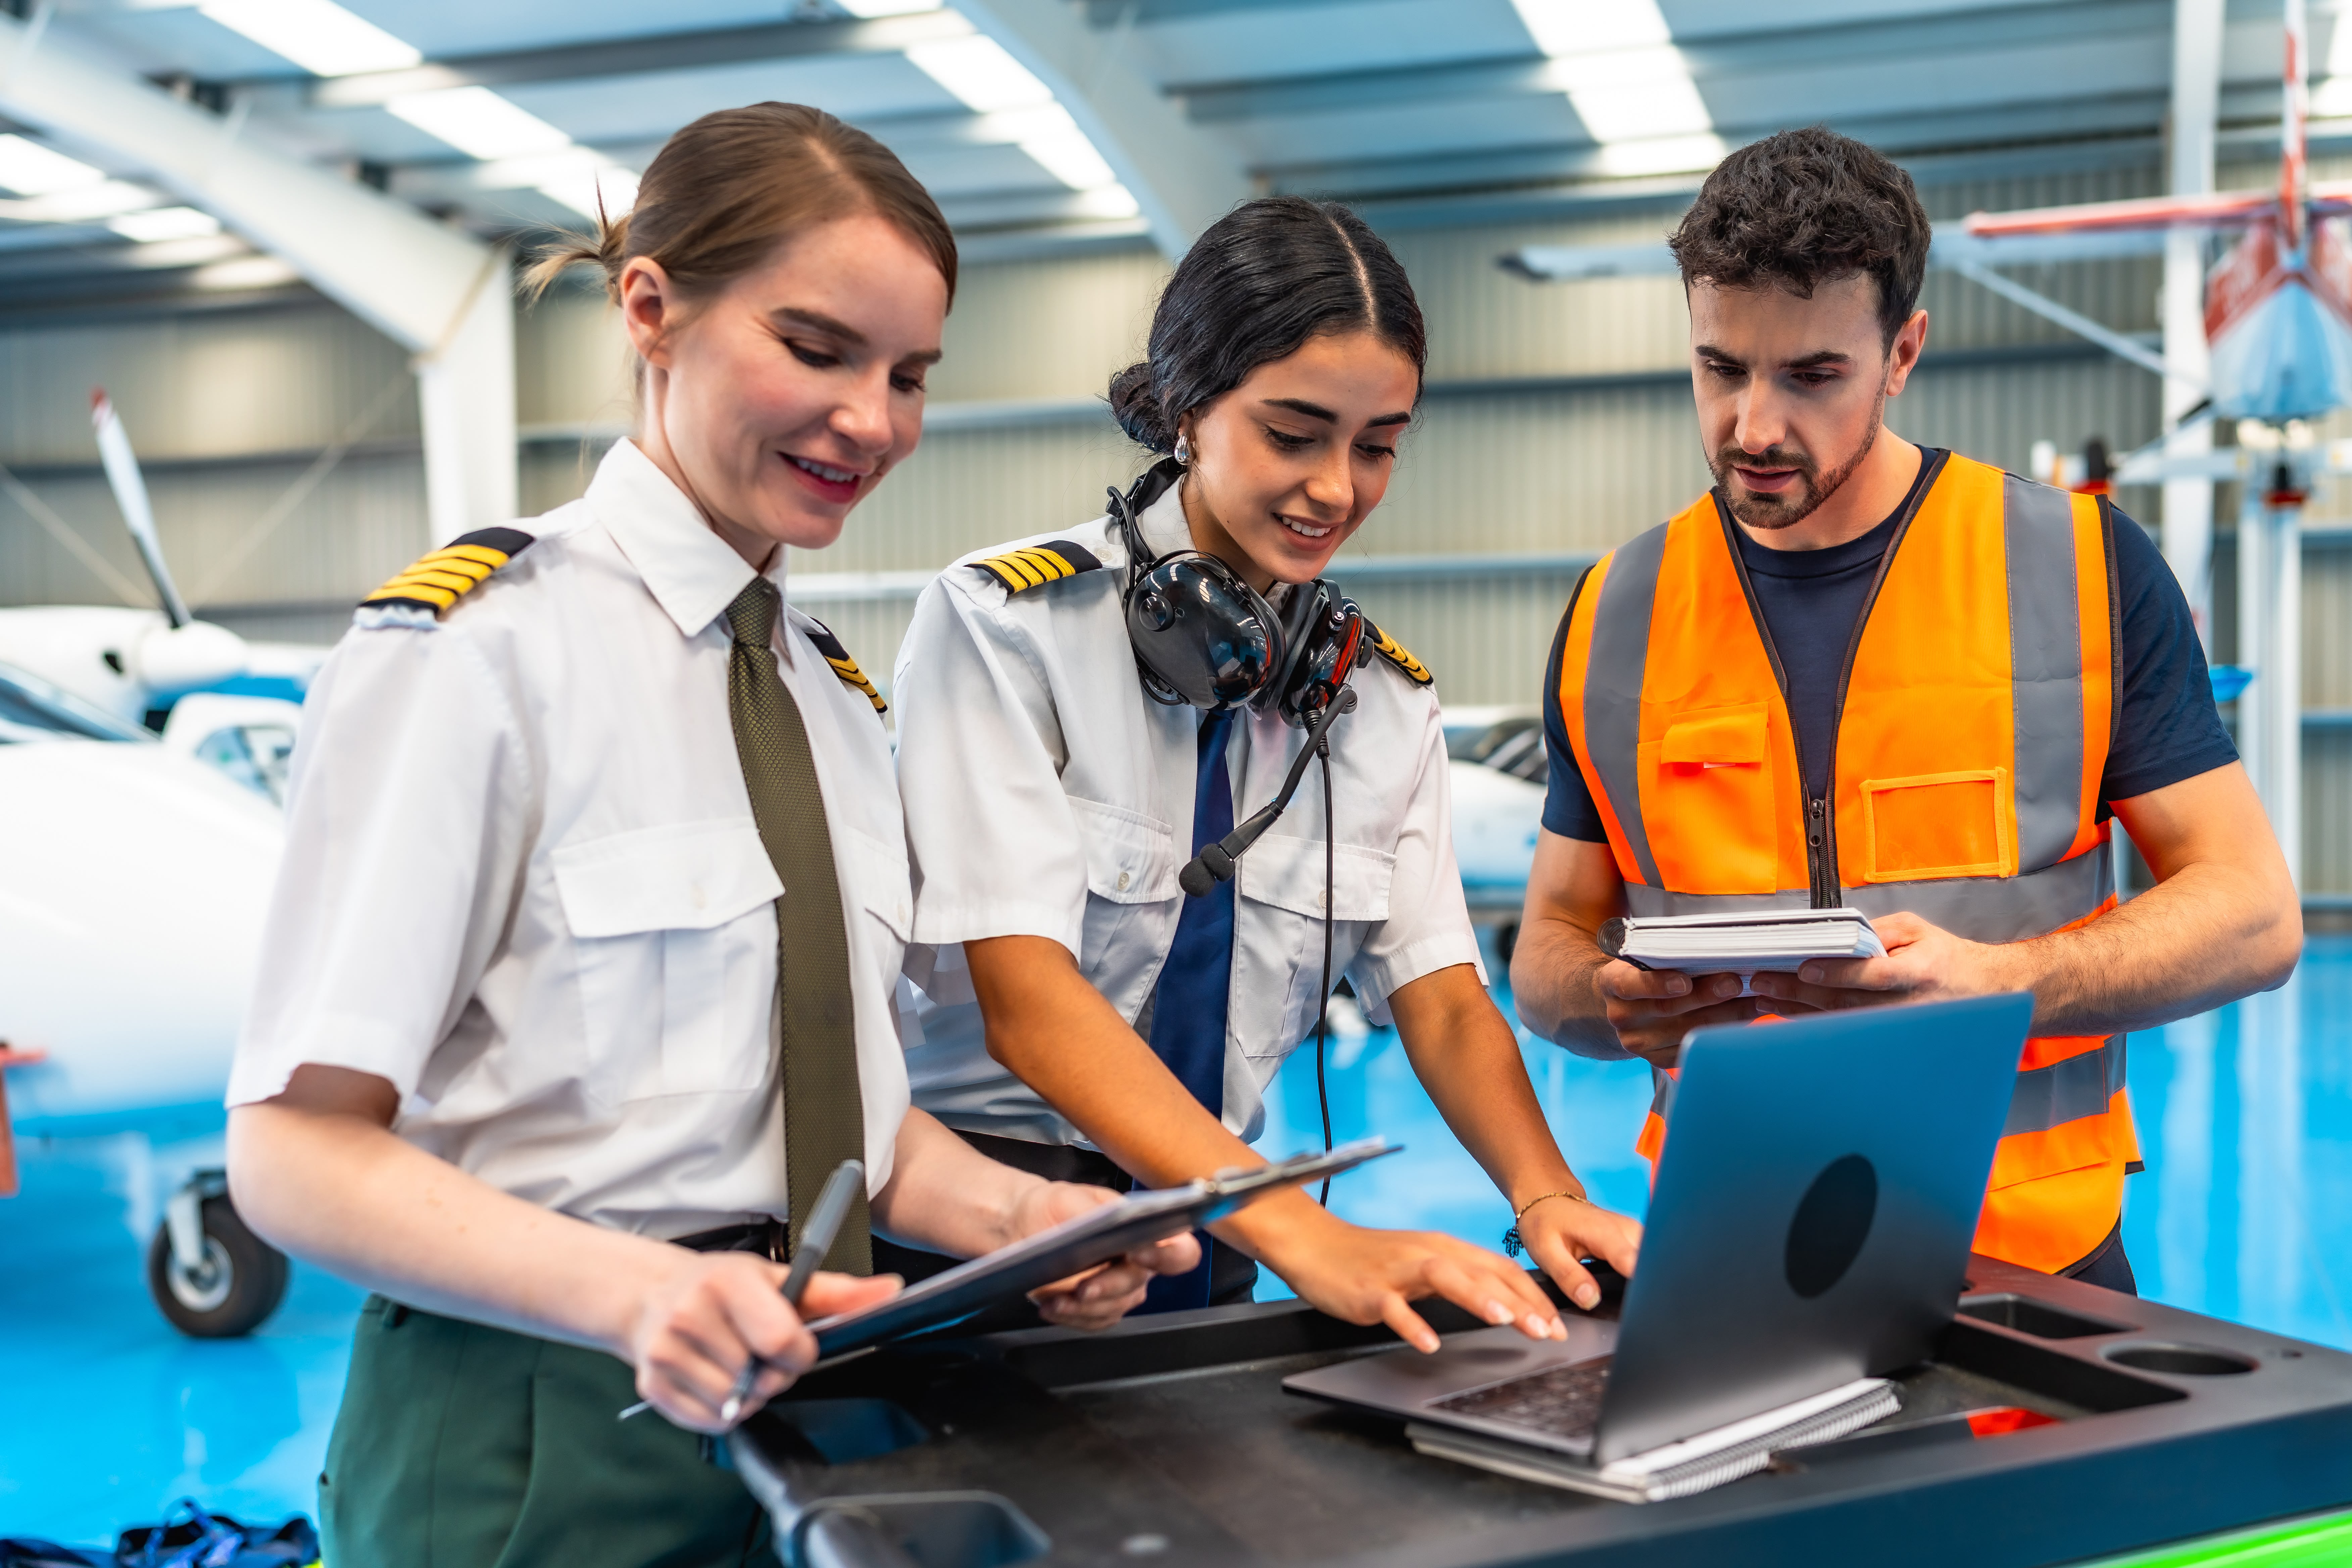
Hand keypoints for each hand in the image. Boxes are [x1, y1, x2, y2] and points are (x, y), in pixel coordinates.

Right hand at [625, 1250, 900, 1432]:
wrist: (651, 1294)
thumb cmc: (722, 1286)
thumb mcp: (779, 1277)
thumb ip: (837, 1291)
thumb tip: (892, 1290)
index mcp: (727, 1283)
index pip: (782, 1341)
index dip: (800, 1353)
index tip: (795, 1346)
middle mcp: (690, 1314)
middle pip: (761, 1378)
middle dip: (773, 1374)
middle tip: (760, 1353)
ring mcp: (665, 1352)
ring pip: (734, 1404)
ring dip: (748, 1394)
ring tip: (737, 1364)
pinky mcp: (652, 1385)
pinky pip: (708, 1420)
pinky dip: (721, 1410)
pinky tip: (715, 1379)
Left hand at [1016, 1181, 1201, 1329]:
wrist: (1024, 1226)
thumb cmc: (1053, 1207)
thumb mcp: (1070, 1198)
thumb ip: (1096, 1210)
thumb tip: (1118, 1221)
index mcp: (1144, 1231)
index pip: (1179, 1251)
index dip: (1167, 1256)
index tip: (1138, 1252)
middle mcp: (1137, 1264)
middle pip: (1138, 1285)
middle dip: (1109, 1287)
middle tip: (1083, 1287)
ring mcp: (1117, 1290)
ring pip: (1114, 1308)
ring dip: (1084, 1307)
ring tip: (1056, 1300)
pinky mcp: (1096, 1309)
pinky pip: (1092, 1321)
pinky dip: (1070, 1316)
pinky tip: (1050, 1306)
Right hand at [1259, 1212, 1566, 1353]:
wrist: (1315, 1244)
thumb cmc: (1372, 1259)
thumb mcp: (1422, 1263)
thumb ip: (1459, 1279)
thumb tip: (1503, 1300)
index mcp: (1444, 1248)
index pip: (1498, 1268)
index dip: (1532, 1294)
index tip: (1558, 1321)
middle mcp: (1426, 1254)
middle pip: (1480, 1273)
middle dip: (1519, 1302)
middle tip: (1550, 1330)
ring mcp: (1398, 1272)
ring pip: (1444, 1278)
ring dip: (1476, 1298)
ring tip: (1504, 1320)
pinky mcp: (1370, 1290)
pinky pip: (1394, 1307)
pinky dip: (1413, 1324)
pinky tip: (1428, 1343)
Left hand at [1510, 1192, 1642, 1311]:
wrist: (1551, 1204)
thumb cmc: (1547, 1225)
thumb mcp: (1547, 1252)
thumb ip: (1569, 1276)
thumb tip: (1591, 1300)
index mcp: (1605, 1231)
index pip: (1633, 1262)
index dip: (1638, 1286)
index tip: (1639, 1306)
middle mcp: (1627, 1229)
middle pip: (1651, 1264)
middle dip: (1646, 1288)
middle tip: (1632, 1309)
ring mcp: (1635, 1233)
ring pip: (1653, 1262)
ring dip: (1646, 1281)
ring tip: (1632, 1300)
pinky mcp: (1637, 1239)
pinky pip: (1648, 1260)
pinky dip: (1642, 1275)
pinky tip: (1632, 1288)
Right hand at [1596, 961, 1790, 1065]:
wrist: (1623, 1006)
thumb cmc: (1643, 972)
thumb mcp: (1642, 958)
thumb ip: (1667, 955)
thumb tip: (1715, 949)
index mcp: (1612, 984)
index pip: (1630, 985)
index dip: (1658, 984)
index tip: (1685, 982)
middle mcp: (1622, 1016)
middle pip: (1668, 1009)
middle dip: (1706, 996)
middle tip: (1736, 983)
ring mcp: (1638, 1042)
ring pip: (1687, 1030)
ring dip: (1724, 1015)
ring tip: (1752, 1000)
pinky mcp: (1657, 1059)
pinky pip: (1694, 1047)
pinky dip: (1722, 1032)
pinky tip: (1743, 1018)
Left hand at [1749, 912, 2014, 1013]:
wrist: (1980, 991)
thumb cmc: (1945, 957)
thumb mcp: (1917, 930)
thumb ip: (1877, 930)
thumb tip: (1835, 935)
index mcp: (1919, 972)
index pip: (1874, 975)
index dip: (1838, 973)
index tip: (1804, 968)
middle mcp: (1908, 1004)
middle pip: (1847, 1002)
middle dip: (1800, 992)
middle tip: (1762, 982)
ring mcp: (1897, 1026)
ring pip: (1841, 1021)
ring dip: (1799, 1010)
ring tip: (1764, 997)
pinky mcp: (1888, 1038)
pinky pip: (1845, 1031)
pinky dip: (1814, 1021)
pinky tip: (1787, 1013)